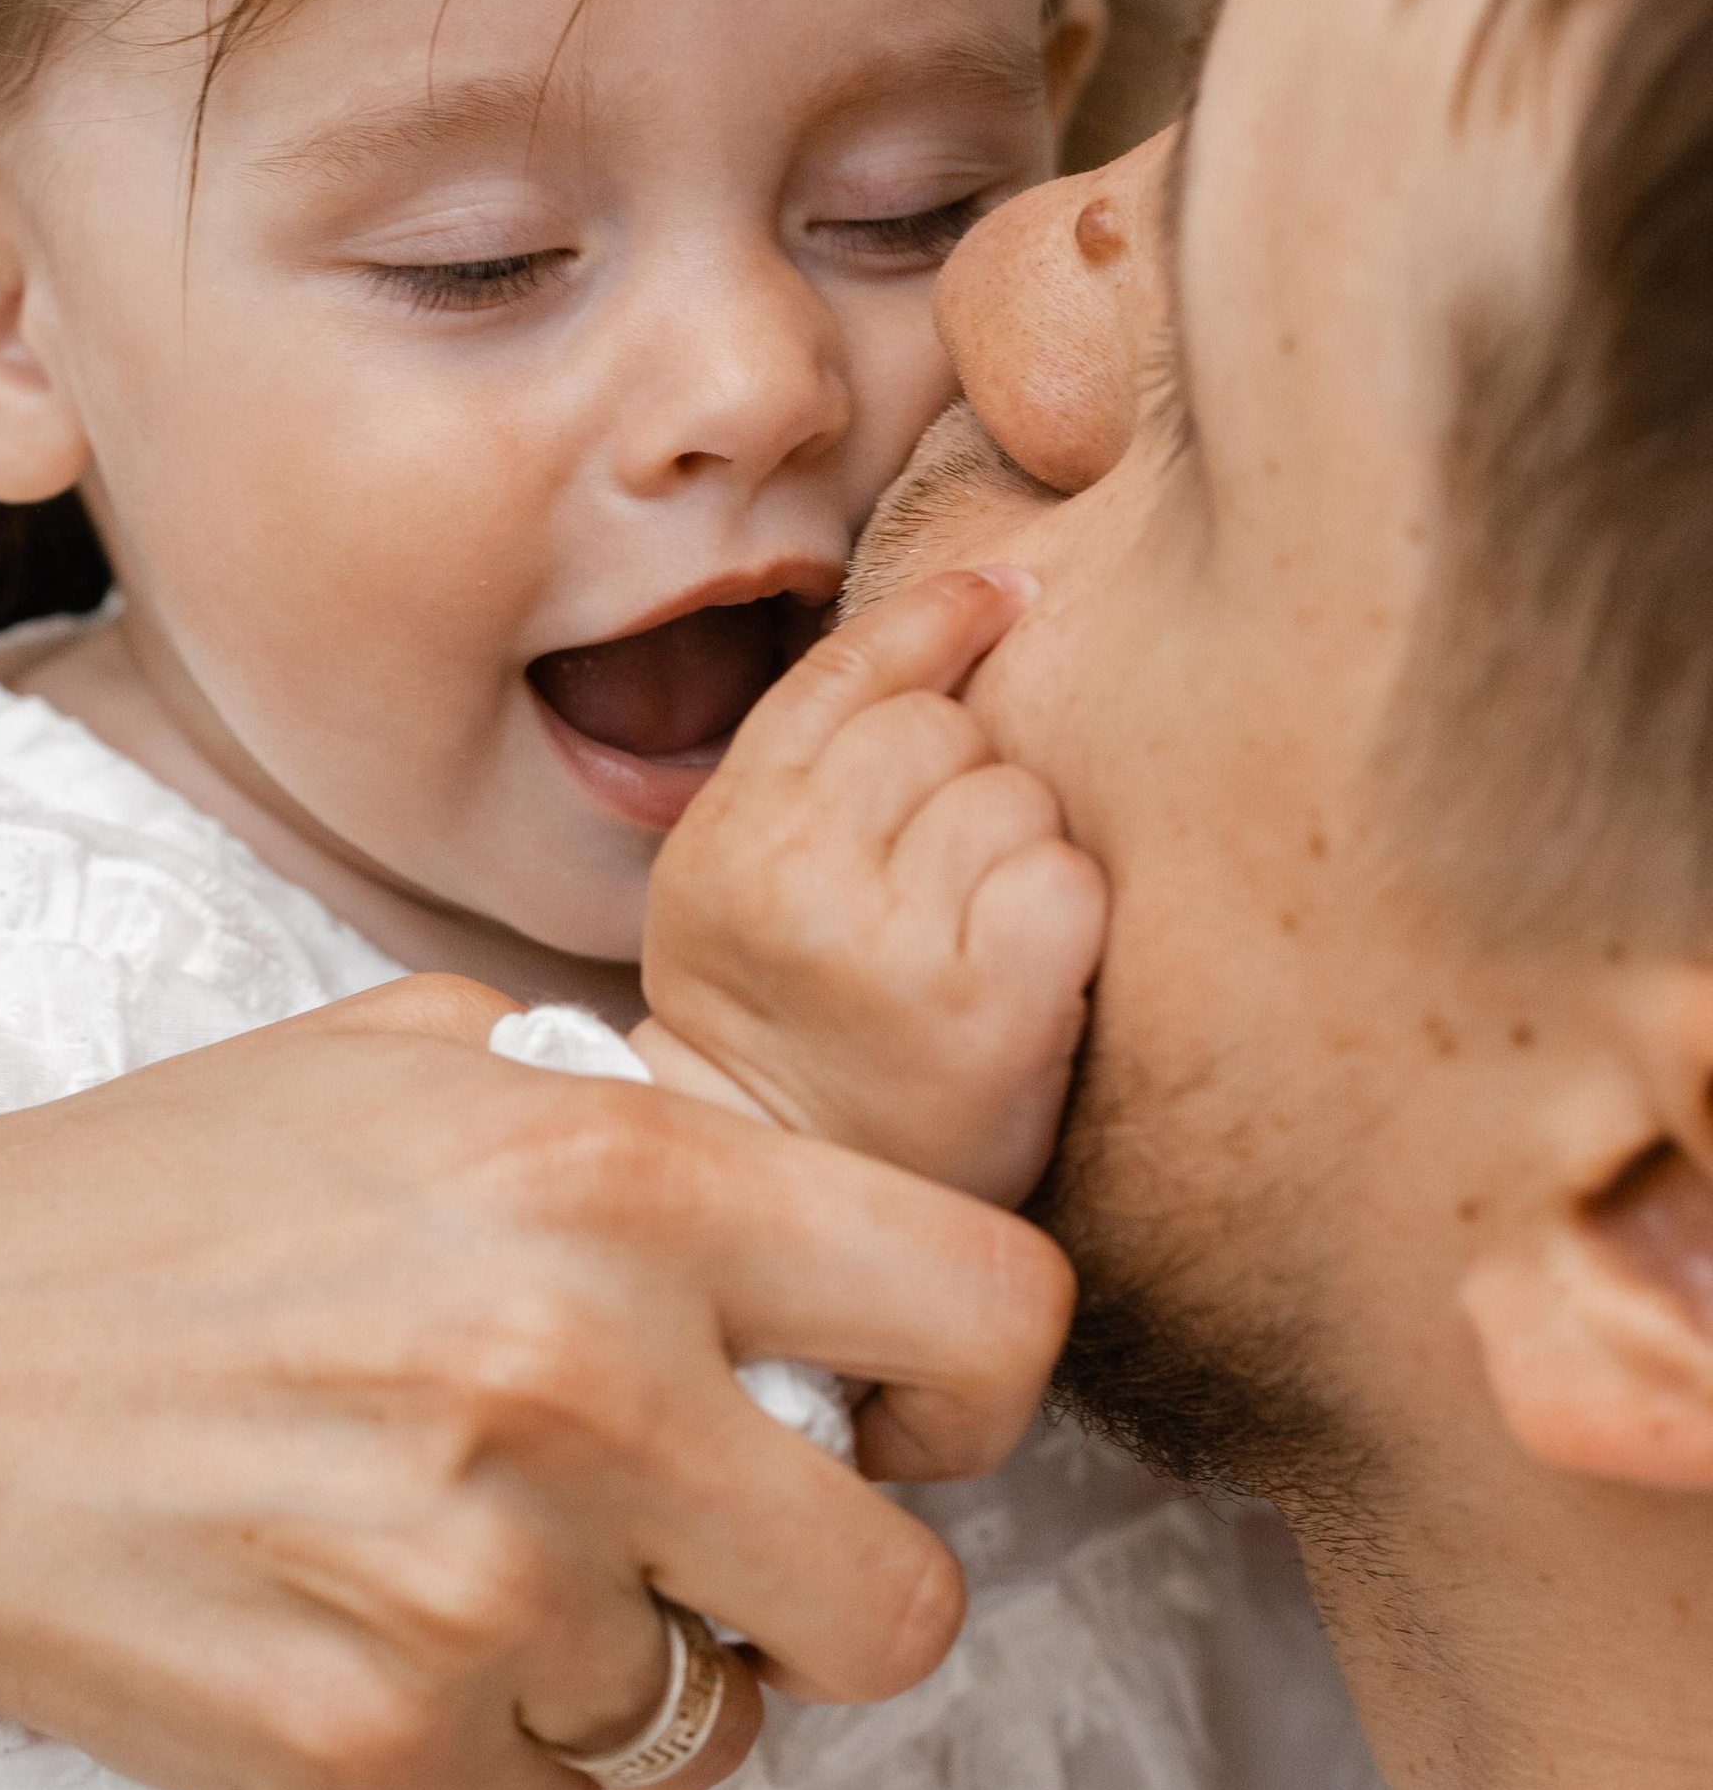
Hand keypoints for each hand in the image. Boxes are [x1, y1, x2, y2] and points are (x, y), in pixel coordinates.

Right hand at [0, 974, 1073, 1789]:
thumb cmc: (140, 1207)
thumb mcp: (402, 1061)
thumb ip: (632, 1129)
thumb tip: (800, 1230)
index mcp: (622, 1180)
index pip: (997, 1316)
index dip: (973, 1394)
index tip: (891, 1419)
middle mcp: (589, 1384)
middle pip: (906, 1605)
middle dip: (831, 1599)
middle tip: (720, 1558)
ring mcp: (488, 1592)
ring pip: (717, 1728)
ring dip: (630, 1675)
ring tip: (472, 1573)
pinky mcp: (387, 1755)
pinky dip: (492, 1760)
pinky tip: (371, 1643)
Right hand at [640, 567, 1105, 1204]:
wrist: (802, 1193)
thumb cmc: (793, 1028)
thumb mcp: (742, 881)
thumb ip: (816, 757)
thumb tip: (980, 597)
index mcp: (725, 838)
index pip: (847, 674)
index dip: (936, 622)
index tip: (1005, 596)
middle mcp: (792, 879)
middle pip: (941, 728)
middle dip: (966, 782)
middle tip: (943, 888)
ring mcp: (888, 944)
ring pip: (1011, 795)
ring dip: (1017, 853)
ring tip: (973, 941)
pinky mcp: (985, 1007)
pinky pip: (1064, 880)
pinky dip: (1063, 920)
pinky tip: (1023, 977)